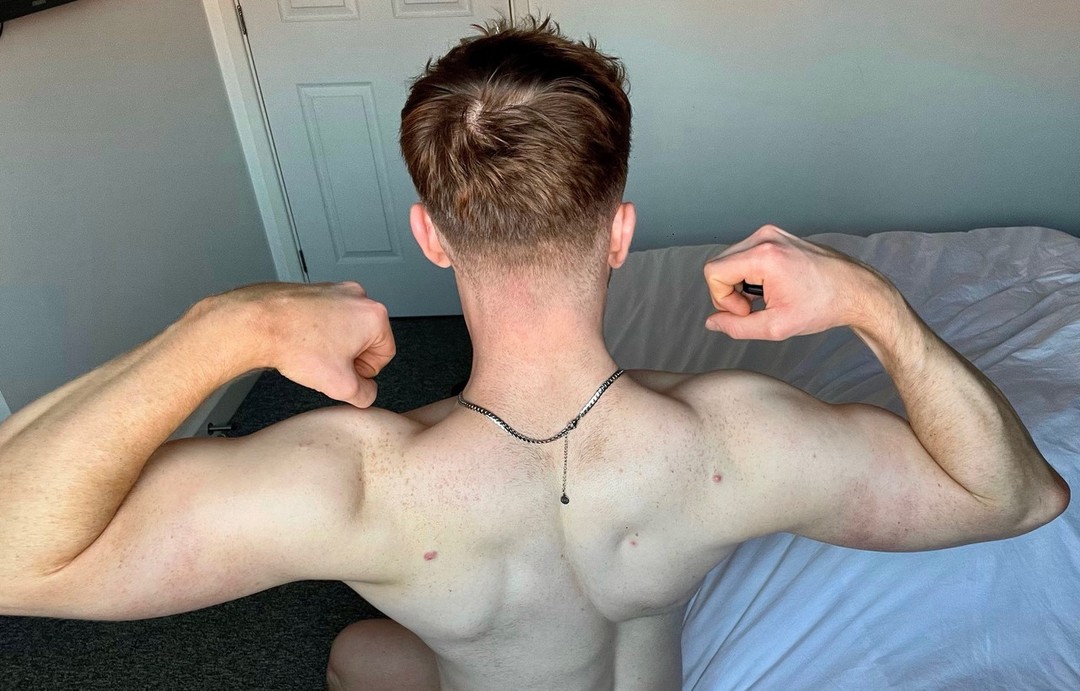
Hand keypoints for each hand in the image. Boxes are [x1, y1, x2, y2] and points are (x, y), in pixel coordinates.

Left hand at [210, 281, 395, 407]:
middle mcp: (357, 297)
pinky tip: (301, 343)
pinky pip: (325, 317)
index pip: (386, 353)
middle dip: (348, 357)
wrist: (257, 323)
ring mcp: (335, 290)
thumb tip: (366, 392)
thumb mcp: (341, 386)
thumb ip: (365, 395)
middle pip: (366, 339)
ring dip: (332, 345)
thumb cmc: (295, 344)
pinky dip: (316, 332)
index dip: (366, 372)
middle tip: (327, 367)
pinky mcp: (314, 290)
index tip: (348, 375)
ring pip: (344, 328)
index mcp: (374, 315)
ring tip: (311, 355)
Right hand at [702, 225, 888, 339]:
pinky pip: (746, 255)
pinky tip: (771, 287)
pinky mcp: (777, 235)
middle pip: (720, 264)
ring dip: (739, 283)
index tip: (747, 311)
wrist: (855, 291)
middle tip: (755, 308)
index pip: (714, 272)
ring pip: (731, 260)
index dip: (722, 298)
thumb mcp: (776, 327)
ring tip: (764, 298)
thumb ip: (737, 327)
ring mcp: (772, 233)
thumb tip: (713, 322)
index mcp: (764, 256)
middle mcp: (765, 237)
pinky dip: (750, 274)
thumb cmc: (823, 306)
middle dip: (730, 291)